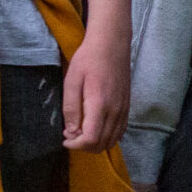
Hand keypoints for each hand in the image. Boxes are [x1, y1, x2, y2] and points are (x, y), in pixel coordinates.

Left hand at [62, 30, 129, 151]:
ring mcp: (124, 110)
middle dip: (84, 146)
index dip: (76, 146)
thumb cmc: (88, 59)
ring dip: (95, 143)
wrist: (111, 44)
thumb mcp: (72, 81)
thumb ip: (71, 108)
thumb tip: (72, 132)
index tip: (65, 140)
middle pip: (102, 144)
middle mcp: (115, 111)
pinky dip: (107, 137)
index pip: (91, 139)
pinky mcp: (127, 107)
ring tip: (80, 131)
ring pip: (112, 140)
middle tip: (70, 135)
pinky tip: (95, 127)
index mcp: (100, 104)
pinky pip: (120, 131)